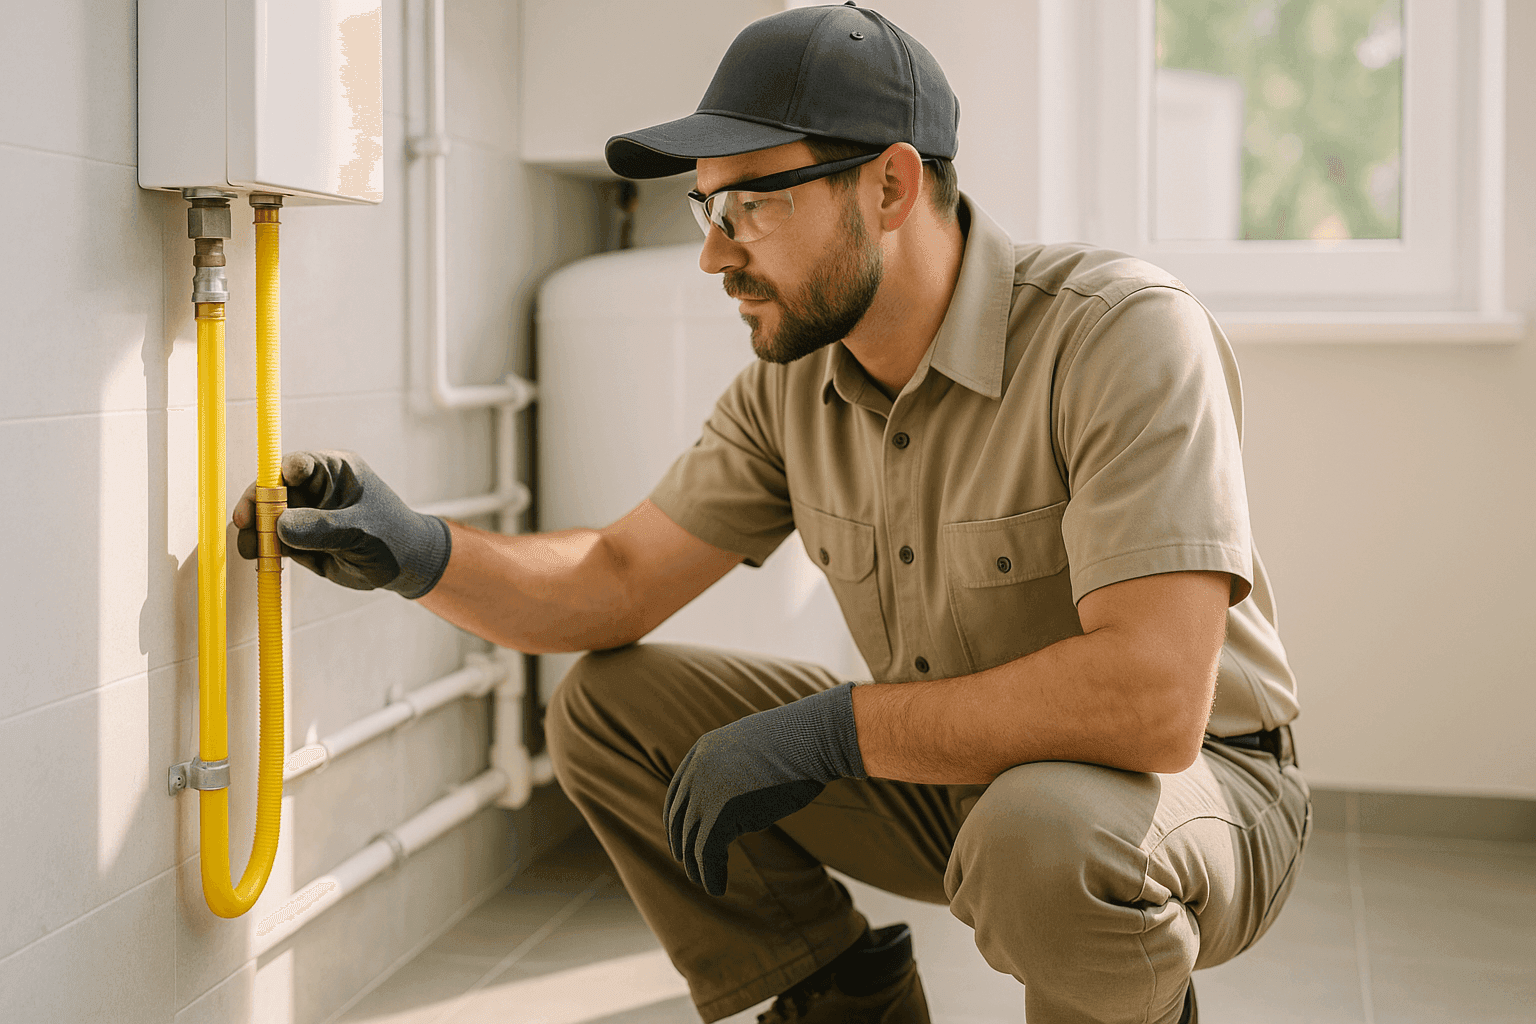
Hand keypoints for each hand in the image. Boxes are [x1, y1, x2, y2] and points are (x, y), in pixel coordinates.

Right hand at [233, 450, 451, 597]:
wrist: (405, 566)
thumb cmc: (393, 537)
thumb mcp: (361, 530)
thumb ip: (322, 528)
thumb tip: (280, 526)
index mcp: (334, 471)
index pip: (297, 464)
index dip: (276, 476)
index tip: (267, 492)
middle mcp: (314, 488)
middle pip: (272, 490)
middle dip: (256, 506)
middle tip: (244, 522)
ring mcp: (305, 513)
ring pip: (267, 516)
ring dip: (254, 530)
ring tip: (249, 548)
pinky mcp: (300, 537)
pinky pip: (273, 540)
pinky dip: (263, 548)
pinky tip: (258, 557)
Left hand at [665, 682, 866, 896]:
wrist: (812, 738)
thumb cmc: (799, 744)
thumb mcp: (756, 749)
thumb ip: (738, 768)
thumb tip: (740, 792)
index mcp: (703, 750)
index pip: (677, 795)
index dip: (677, 823)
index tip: (683, 842)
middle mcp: (697, 770)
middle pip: (678, 819)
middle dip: (683, 847)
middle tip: (692, 868)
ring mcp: (707, 791)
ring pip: (691, 841)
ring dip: (697, 868)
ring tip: (708, 883)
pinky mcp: (722, 814)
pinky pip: (707, 853)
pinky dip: (710, 875)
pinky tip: (718, 888)